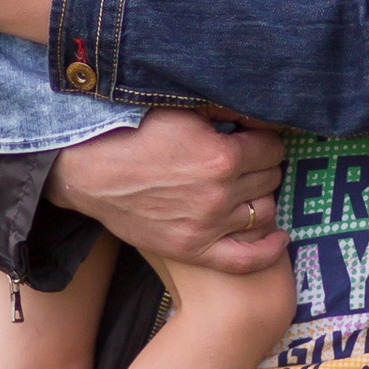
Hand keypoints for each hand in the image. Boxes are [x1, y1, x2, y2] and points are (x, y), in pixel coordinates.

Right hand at [48, 111, 291, 279]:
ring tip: (247, 187)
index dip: (263, 139)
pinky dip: (269, 250)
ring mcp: (208, 226)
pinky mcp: (193, 249)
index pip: (272, 148)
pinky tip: (279, 237)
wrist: (89, 171)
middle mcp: (220, 194)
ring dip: (261, 197)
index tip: (251, 138)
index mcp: (221, 157)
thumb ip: (225, 110)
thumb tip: (260, 112)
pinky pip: (246, 259)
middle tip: (245, 159)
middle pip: (270, 178)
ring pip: (264, 212)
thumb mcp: (181, 109)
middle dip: (262, 165)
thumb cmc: (132, 133)